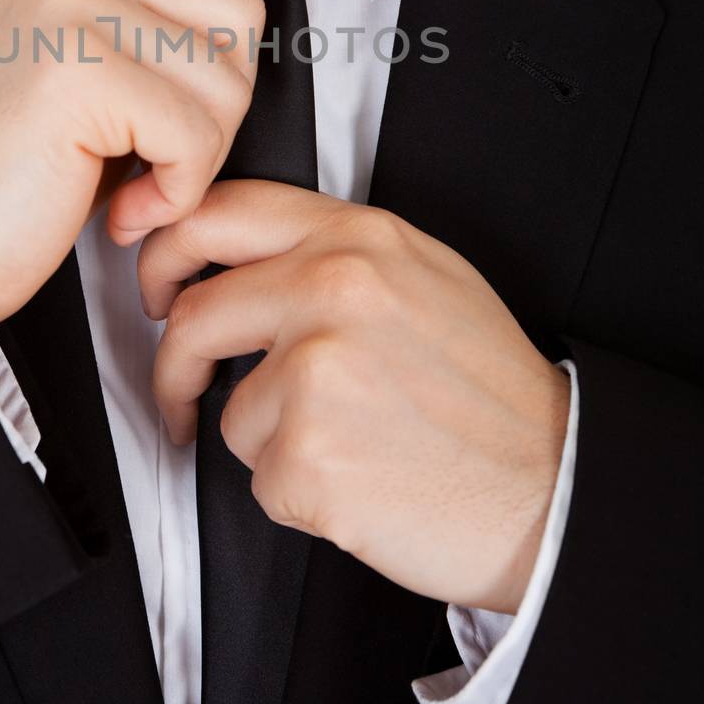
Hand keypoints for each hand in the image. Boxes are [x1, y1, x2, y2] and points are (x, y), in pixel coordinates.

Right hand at [0, 0, 264, 344]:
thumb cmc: (20, 167)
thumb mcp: (97, 61)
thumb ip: (163, 20)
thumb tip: (257, 30)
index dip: (226, 49)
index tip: (171, 101)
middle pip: (243, 16)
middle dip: (219, 104)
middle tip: (155, 150)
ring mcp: (71, 6)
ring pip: (228, 80)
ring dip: (197, 157)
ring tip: (133, 180)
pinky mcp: (79, 73)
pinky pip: (196, 137)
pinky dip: (175, 195)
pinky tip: (124, 209)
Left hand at [136, 181, 570, 613]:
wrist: (549, 488)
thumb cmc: (492, 394)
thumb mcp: (426, 278)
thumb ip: (336, 253)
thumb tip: (244, 259)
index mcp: (360, 240)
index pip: (220, 214)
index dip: (165, 247)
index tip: (154, 279)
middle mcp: (332, 291)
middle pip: (193, 314)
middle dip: (174, 364)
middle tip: (180, 388)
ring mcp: (315, 371)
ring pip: (228, 407)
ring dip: (267, 438)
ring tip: (346, 442)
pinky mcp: (306, 453)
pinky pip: (257, 474)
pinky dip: (294, 489)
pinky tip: (356, 479)